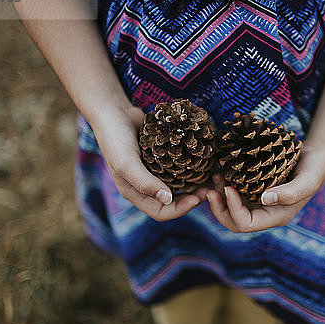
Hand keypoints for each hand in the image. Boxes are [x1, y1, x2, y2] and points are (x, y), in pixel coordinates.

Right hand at [90, 104, 208, 220]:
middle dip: (192, 198)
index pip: (161, 212)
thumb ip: (145, 182)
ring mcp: (155, 171)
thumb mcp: (126, 163)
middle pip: (174, 201)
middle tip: (210, 188)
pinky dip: (192, 167)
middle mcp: (146, 185)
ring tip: (210, 177)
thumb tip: (168, 199)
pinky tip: (203, 161)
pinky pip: (180, 167)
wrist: (114, 112)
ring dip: (195, 184)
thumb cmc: (115, 139)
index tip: (197, 198)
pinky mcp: (163, 157)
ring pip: (179, 184)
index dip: (180, 209)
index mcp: (135, 193)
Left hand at [205, 145, 324, 231]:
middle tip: (209, 190)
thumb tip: (264, 199)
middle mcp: (264, 213)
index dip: (234, 209)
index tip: (228, 188)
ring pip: (230, 208)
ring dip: (218, 196)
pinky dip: (223, 186)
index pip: (247, 223)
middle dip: (219, 208)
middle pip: (234, 222)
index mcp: (276, 216)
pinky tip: (220, 172)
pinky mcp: (253, 190)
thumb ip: (290, 193)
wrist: (315, 159)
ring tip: (214, 177)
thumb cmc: (314, 170)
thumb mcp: (307, 181)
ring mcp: (257, 202)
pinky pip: (234, 194)